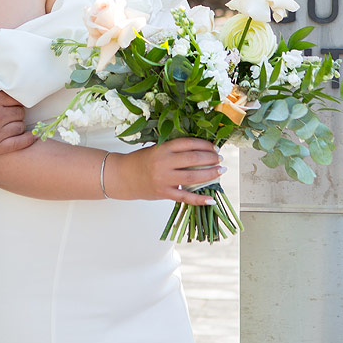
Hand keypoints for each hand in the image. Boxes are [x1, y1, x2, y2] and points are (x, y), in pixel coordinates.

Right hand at [0, 43, 33, 159]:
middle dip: (16, 111)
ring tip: (12, 124)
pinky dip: (27, 140)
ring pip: (20, 125)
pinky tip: (30, 137)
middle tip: (10, 112)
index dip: (14, 98)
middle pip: (19, 111)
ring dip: (17, 124)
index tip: (11, 99)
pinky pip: (20, 143)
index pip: (15, 96)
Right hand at [108, 138, 222, 205]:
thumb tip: (201, 151)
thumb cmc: (141, 161)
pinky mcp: (164, 193)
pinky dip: (199, 199)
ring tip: (220, 171)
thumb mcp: (157, 149)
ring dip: (210, 174)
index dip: (205, 145)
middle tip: (220, 159)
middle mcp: (164, 162)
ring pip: (193, 177)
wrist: (122, 176)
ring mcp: (164, 179)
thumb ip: (175, 150)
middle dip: (211, 159)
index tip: (215, 147)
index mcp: (163, 148)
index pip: (189, 143)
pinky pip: (185, 197)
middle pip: (194, 159)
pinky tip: (211, 199)